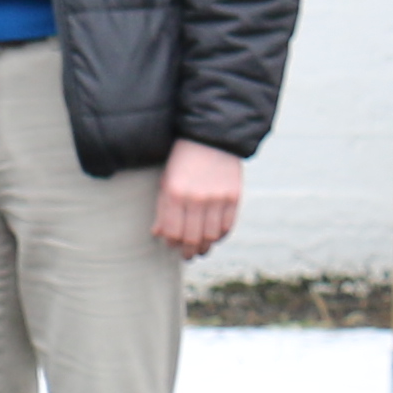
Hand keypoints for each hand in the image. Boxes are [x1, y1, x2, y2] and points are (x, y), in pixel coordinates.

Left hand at [154, 138, 245, 260]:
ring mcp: (217, 198)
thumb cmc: (183, 160)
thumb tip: (159, 234)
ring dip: (205, 246)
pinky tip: (214, 236)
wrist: (210, 137)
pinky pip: (228, 226)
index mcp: (174, 193)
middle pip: (192, 238)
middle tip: (187, 255)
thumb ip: (163, 208)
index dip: (172, 243)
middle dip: (188, 251)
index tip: (172, 245)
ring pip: (211, 236)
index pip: (173, 232)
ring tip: (200, 248)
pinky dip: (221, 236)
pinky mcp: (234, 197)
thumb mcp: (166, 180)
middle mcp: (196, 198)